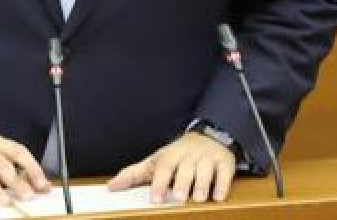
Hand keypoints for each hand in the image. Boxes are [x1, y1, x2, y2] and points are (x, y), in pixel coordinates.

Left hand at [106, 131, 234, 203]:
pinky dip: (222, 185)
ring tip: (198, 198)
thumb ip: (133, 174)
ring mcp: (207, 159)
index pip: (163, 168)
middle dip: (182, 183)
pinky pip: (224, 173)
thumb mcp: (155, 161)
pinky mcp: (224, 163)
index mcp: (170, 157)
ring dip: (202, 185)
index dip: (159, 183)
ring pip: (205, 171)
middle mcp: (188, 157)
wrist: (208, 137)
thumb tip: (111, 186)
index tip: (156, 198)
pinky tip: (218, 196)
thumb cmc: (178, 155)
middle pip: (185, 169)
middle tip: (179, 198)